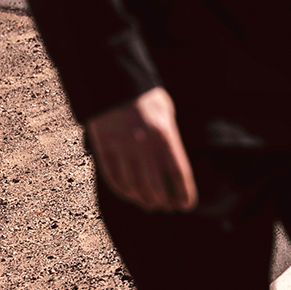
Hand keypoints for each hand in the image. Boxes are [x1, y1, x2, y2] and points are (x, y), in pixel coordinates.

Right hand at [87, 87, 197, 211]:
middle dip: (164, 201)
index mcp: (165, 135)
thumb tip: (173, 168)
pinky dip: (124, 191)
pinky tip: (131, 195)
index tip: (186, 206)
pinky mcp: (104, 148)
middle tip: (168, 208)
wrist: (113, 81)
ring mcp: (122, 148)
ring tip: (150, 204)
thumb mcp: (166, 113)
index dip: (184, 193)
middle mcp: (145, 145)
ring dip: (144, 200)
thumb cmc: (146, 98)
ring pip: (134, 186)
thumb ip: (169, 139)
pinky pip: (114, 178)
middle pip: (156, 186)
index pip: (179, 173)